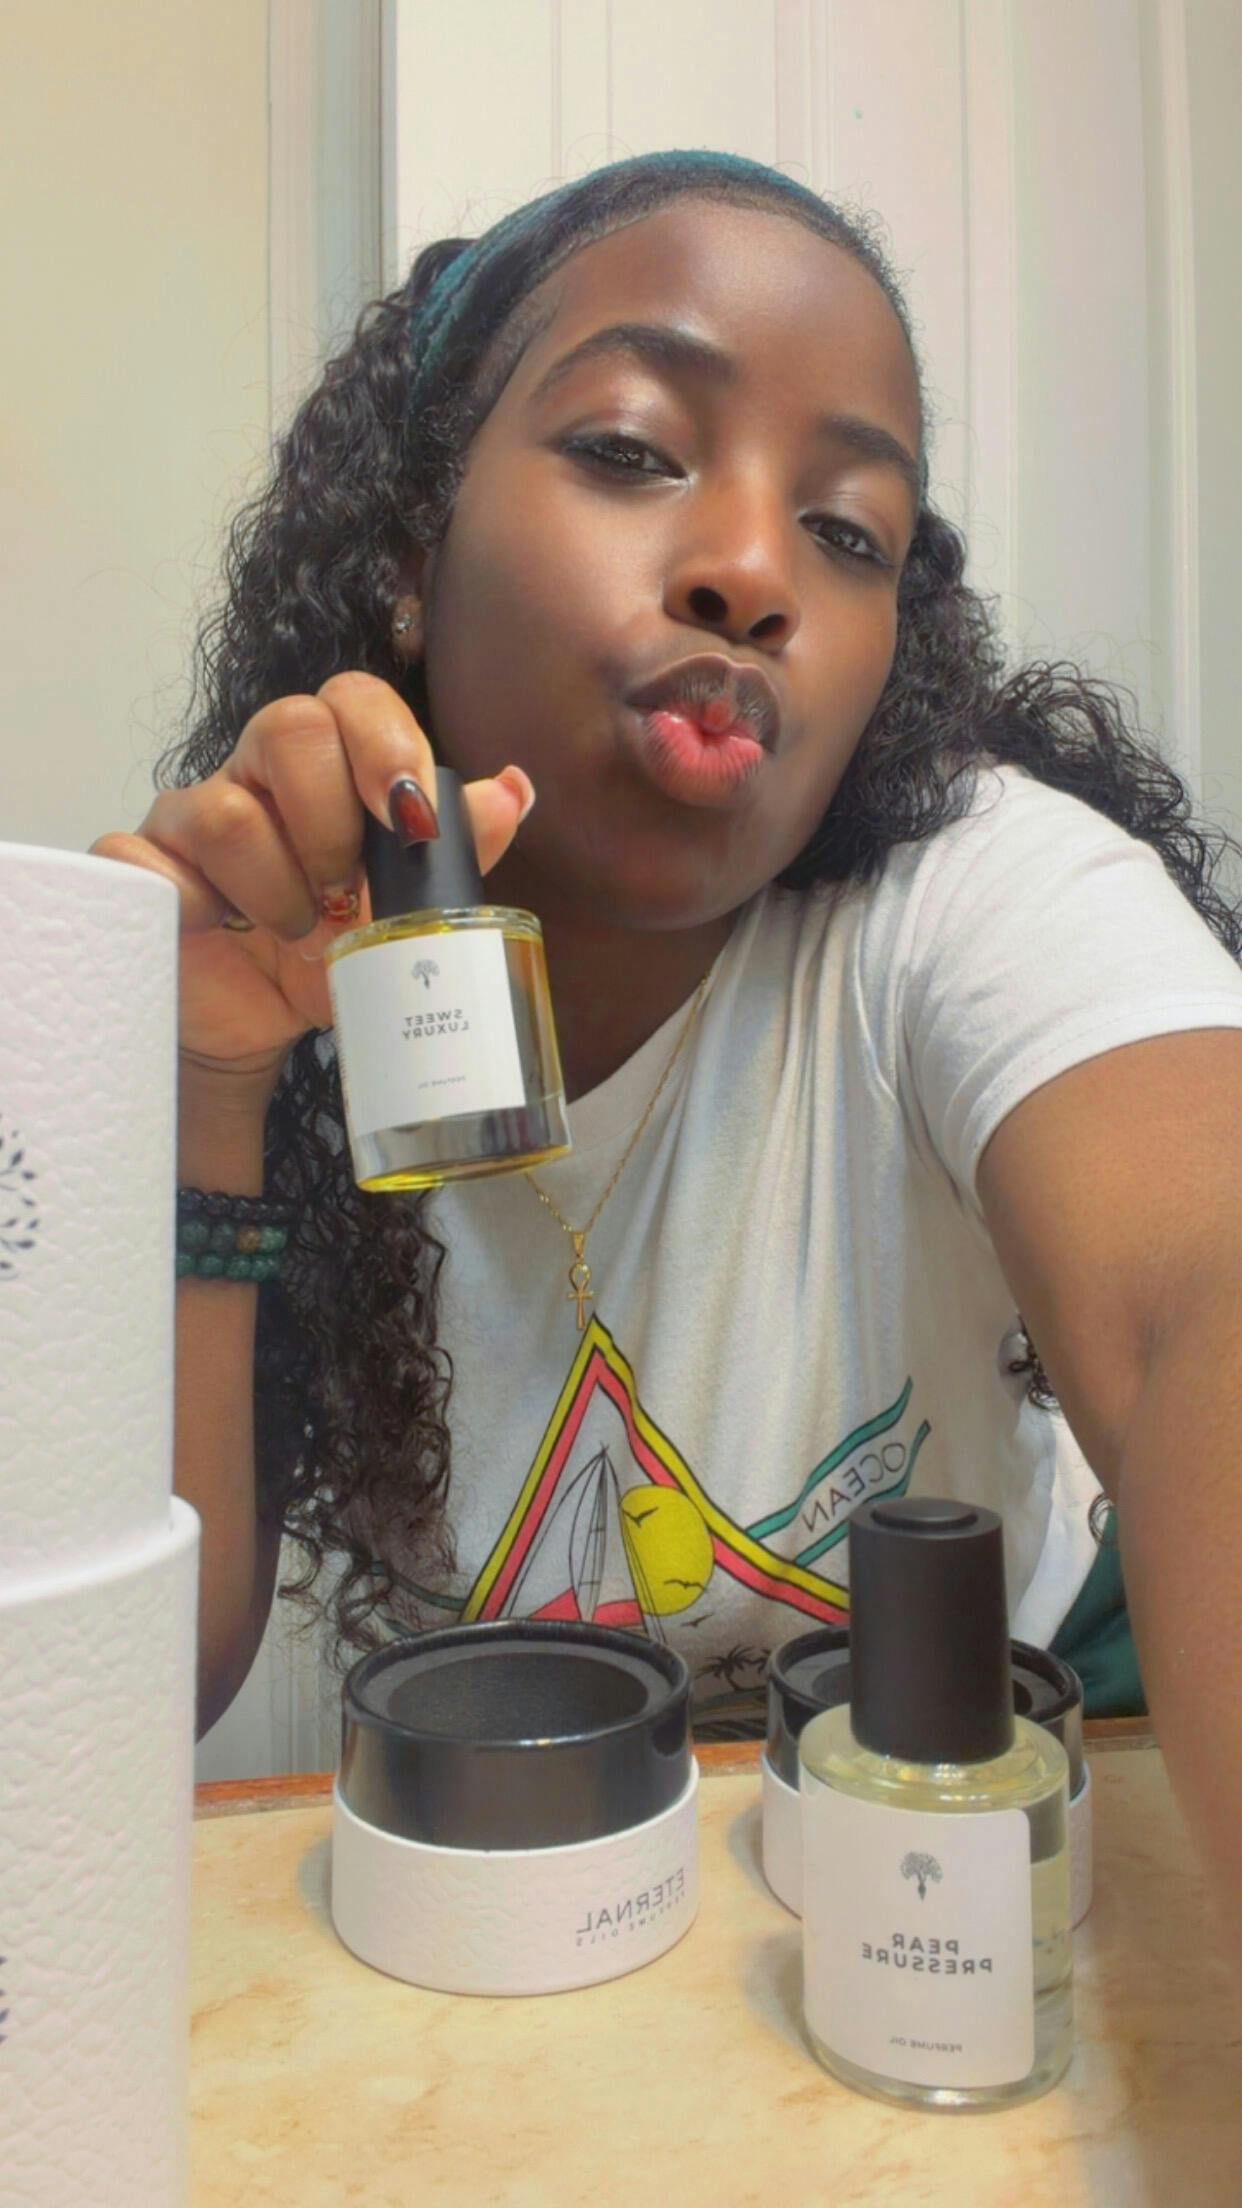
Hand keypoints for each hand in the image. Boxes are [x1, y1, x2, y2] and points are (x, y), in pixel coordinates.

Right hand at [91, 673, 532, 1102]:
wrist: (264, 1024)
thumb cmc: (331, 951)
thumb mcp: (406, 909)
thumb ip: (458, 850)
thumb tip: (514, 791)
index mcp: (324, 766)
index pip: (350, 700)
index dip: (384, 743)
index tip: (409, 819)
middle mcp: (255, 775)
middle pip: (286, 727)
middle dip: (331, 822)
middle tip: (344, 892)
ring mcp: (189, 817)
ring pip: (224, 812)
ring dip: (275, 890)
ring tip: (294, 933)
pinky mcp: (143, 869)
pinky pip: (148, 864)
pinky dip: (197, 907)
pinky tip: (224, 934)